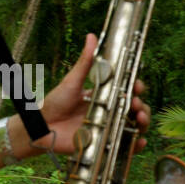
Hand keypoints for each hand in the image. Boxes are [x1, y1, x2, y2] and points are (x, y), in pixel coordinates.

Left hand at [33, 33, 150, 156]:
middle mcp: (108, 112)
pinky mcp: (103, 144)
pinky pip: (123, 146)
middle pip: (134, 109)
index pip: (127, 90)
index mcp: (104, 96)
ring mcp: (107, 129)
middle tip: (136, 104)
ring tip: (140, 118)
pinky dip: (135, 145)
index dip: (136, 87)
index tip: (137, 85)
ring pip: (133, 126)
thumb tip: (92, 36)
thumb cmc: (55, 102)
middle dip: (141, 105)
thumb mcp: (72, 81)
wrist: (42, 127)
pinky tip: (140, 140)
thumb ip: (85, 62)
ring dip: (142, 122)